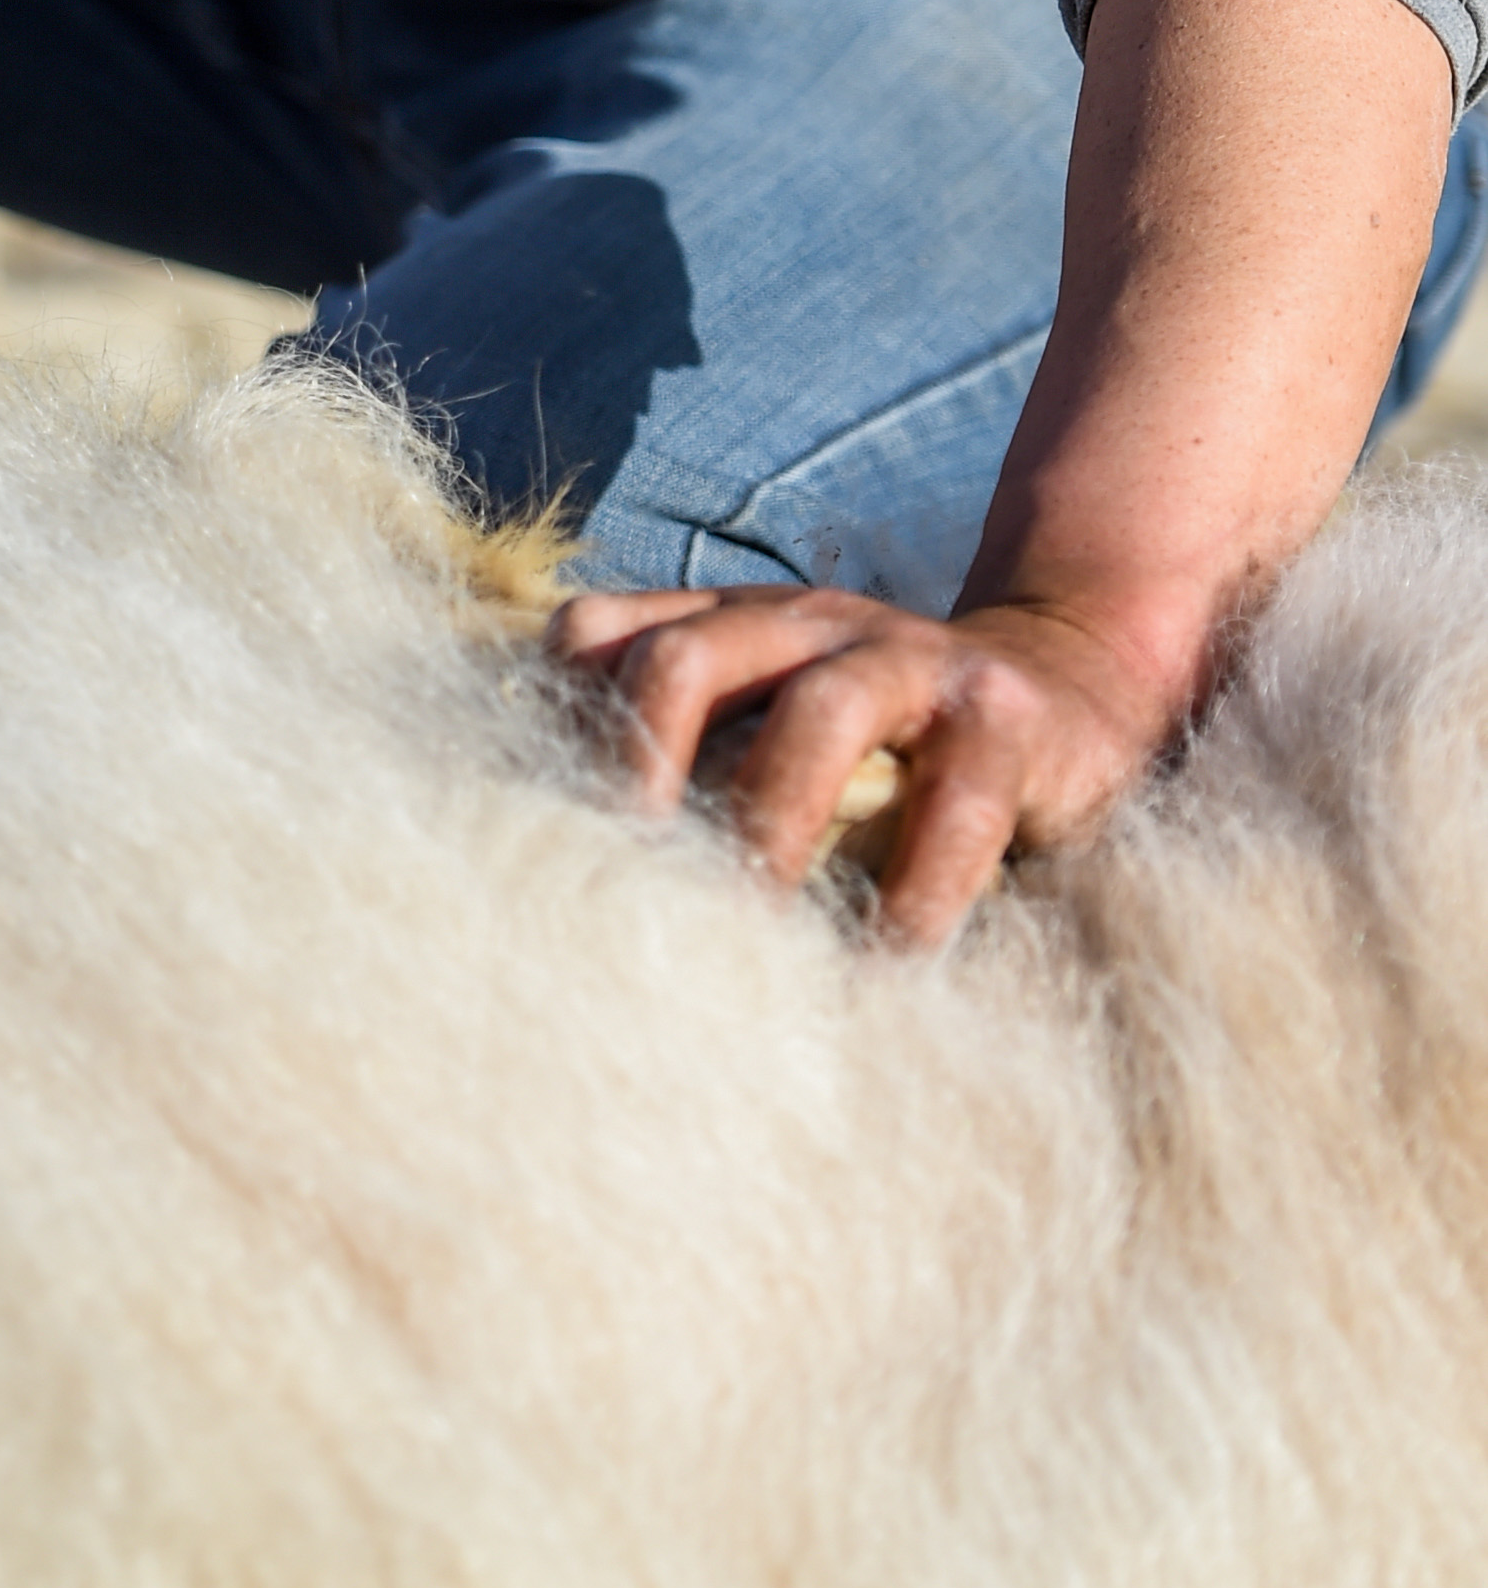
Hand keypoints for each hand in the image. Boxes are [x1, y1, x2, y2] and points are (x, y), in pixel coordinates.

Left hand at [543, 582, 1187, 945]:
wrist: (1067, 689)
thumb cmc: (882, 749)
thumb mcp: (769, 729)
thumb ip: (691, 766)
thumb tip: (561, 876)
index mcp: (723, 621)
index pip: (598, 634)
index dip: (551, 714)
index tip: (521, 825)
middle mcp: (802, 622)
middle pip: (686, 660)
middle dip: (638, 767)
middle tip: (610, 883)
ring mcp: (907, 657)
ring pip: (819, 714)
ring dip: (768, 825)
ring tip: (740, 928)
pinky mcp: (1003, 715)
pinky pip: (953, 805)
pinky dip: (912, 892)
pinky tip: (881, 965)